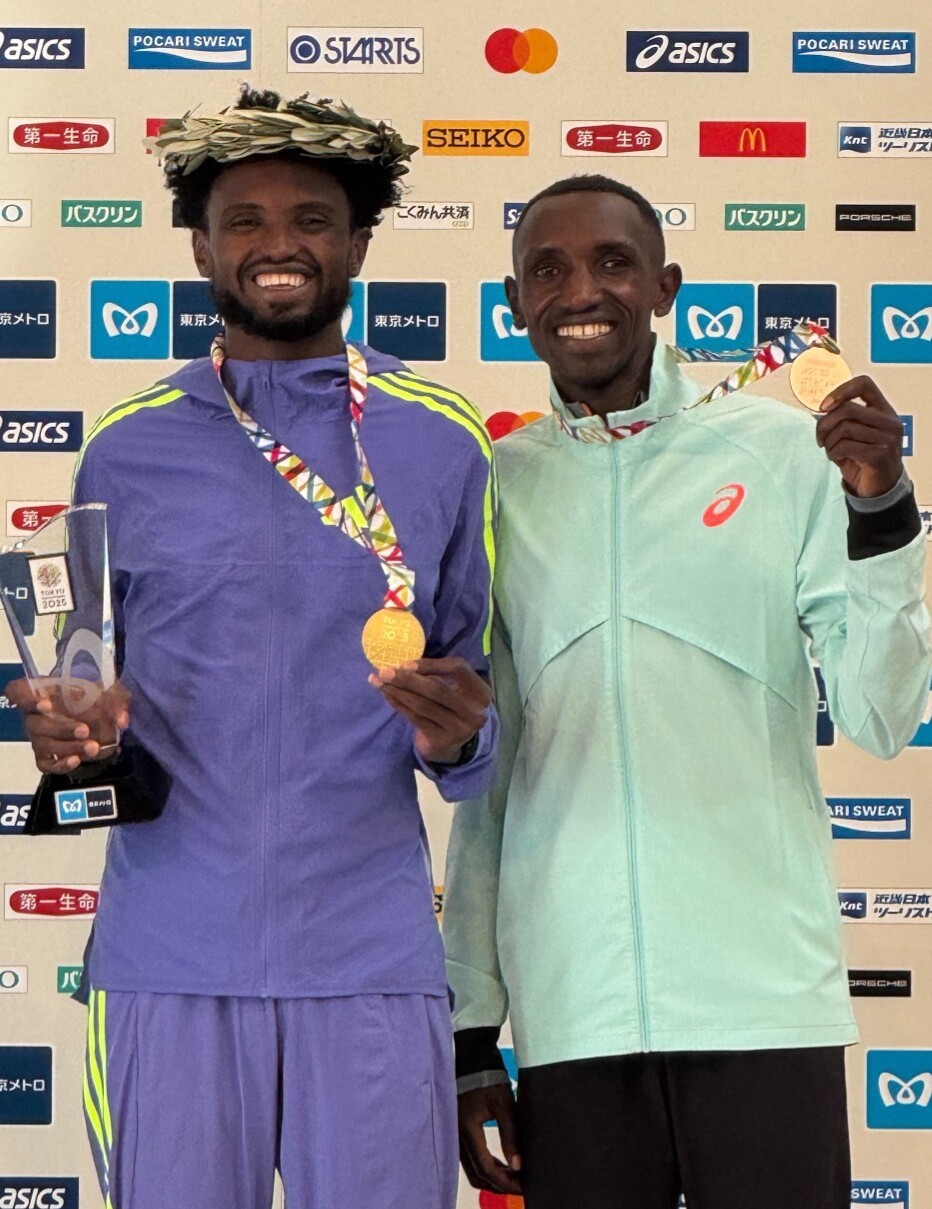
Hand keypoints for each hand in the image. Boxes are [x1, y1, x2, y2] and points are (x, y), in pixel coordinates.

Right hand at [3, 677, 129, 774]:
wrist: (94, 713)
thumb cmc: (93, 694)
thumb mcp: (107, 690)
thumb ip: (116, 701)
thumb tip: (122, 720)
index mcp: (41, 691)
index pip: (18, 693)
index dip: (28, 699)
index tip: (46, 704)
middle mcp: (34, 715)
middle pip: (36, 724)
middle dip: (62, 728)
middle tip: (85, 730)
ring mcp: (38, 737)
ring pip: (44, 745)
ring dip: (68, 747)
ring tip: (93, 747)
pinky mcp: (44, 755)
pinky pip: (45, 764)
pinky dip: (60, 764)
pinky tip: (77, 760)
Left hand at [369, 656, 490, 763]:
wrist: (452, 746)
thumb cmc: (451, 708)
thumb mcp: (455, 691)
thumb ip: (439, 676)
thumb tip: (402, 663)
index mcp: (480, 692)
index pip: (458, 669)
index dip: (432, 664)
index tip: (407, 663)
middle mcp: (474, 711)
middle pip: (437, 689)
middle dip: (408, 679)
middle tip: (385, 671)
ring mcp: (459, 728)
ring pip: (423, 705)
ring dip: (398, 691)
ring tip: (380, 682)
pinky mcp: (442, 741)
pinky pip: (415, 718)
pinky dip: (398, 705)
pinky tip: (387, 695)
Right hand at [458, 1083, 521, 1194]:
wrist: (471, 1055)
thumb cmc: (487, 1074)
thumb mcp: (503, 1102)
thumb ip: (510, 1134)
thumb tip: (518, 1164)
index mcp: (467, 1129)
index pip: (485, 1168)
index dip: (505, 1181)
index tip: (523, 1186)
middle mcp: (456, 1135)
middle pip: (476, 1174)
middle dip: (498, 1184)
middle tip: (520, 1185)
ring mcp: (455, 1132)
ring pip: (471, 1168)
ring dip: (491, 1176)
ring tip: (513, 1175)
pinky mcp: (457, 1128)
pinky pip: (469, 1157)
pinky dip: (485, 1164)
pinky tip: (501, 1162)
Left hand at [815, 376, 904, 497]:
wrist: (880, 488)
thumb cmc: (863, 458)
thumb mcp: (855, 434)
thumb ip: (844, 419)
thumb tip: (821, 410)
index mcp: (883, 410)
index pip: (864, 384)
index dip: (840, 391)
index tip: (824, 406)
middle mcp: (889, 421)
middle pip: (847, 409)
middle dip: (825, 424)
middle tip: (820, 439)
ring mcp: (887, 438)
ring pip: (844, 428)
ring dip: (829, 442)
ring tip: (831, 451)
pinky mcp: (879, 455)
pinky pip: (845, 446)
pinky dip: (833, 453)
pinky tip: (837, 459)